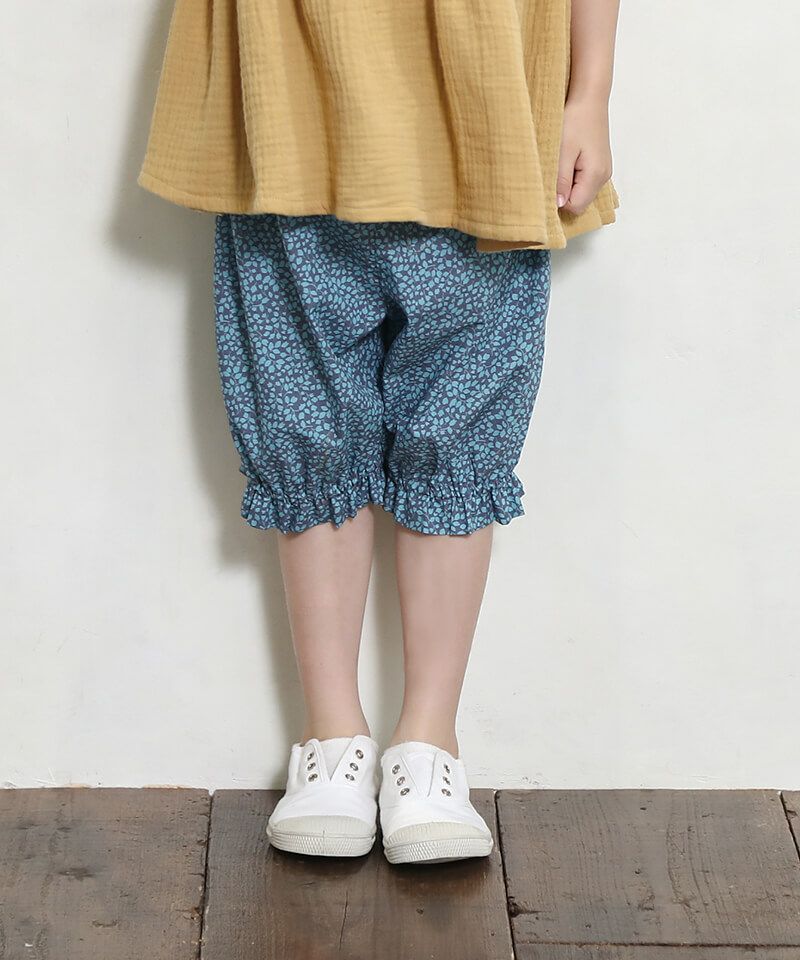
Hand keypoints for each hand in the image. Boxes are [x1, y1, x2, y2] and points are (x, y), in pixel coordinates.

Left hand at [556, 94, 612, 215]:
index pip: (575, 207)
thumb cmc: (575, 119)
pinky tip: (566, 162)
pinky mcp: (599, 165)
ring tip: (560, 164)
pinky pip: (583, 182)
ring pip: (581, 193)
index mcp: (596, 175)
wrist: (589, 97)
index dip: (559, 201)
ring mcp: (603, 171)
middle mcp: (604, 177)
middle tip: (552, 172)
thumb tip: (558, 204)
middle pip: (579, 203)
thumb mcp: (563, 151)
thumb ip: (561, 180)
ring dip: (567, 185)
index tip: (547, 185)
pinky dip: (573, 177)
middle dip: (563, 194)